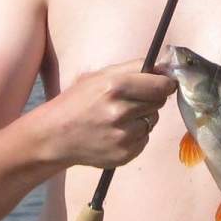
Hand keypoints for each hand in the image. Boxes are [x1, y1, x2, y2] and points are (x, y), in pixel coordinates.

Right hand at [43, 59, 176, 168]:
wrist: (55, 136)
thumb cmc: (77, 102)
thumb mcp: (99, 75)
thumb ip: (133, 68)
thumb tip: (165, 66)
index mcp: (114, 87)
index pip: (161, 85)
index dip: (165, 84)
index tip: (163, 84)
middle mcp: (120, 112)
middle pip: (159, 102)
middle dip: (151, 99)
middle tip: (132, 100)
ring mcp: (123, 136)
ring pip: (153, 121)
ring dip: (143, 118)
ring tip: (119, 118)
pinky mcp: (125, 154)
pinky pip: (144, 139)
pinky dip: (136, 135)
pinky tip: (116, 132)